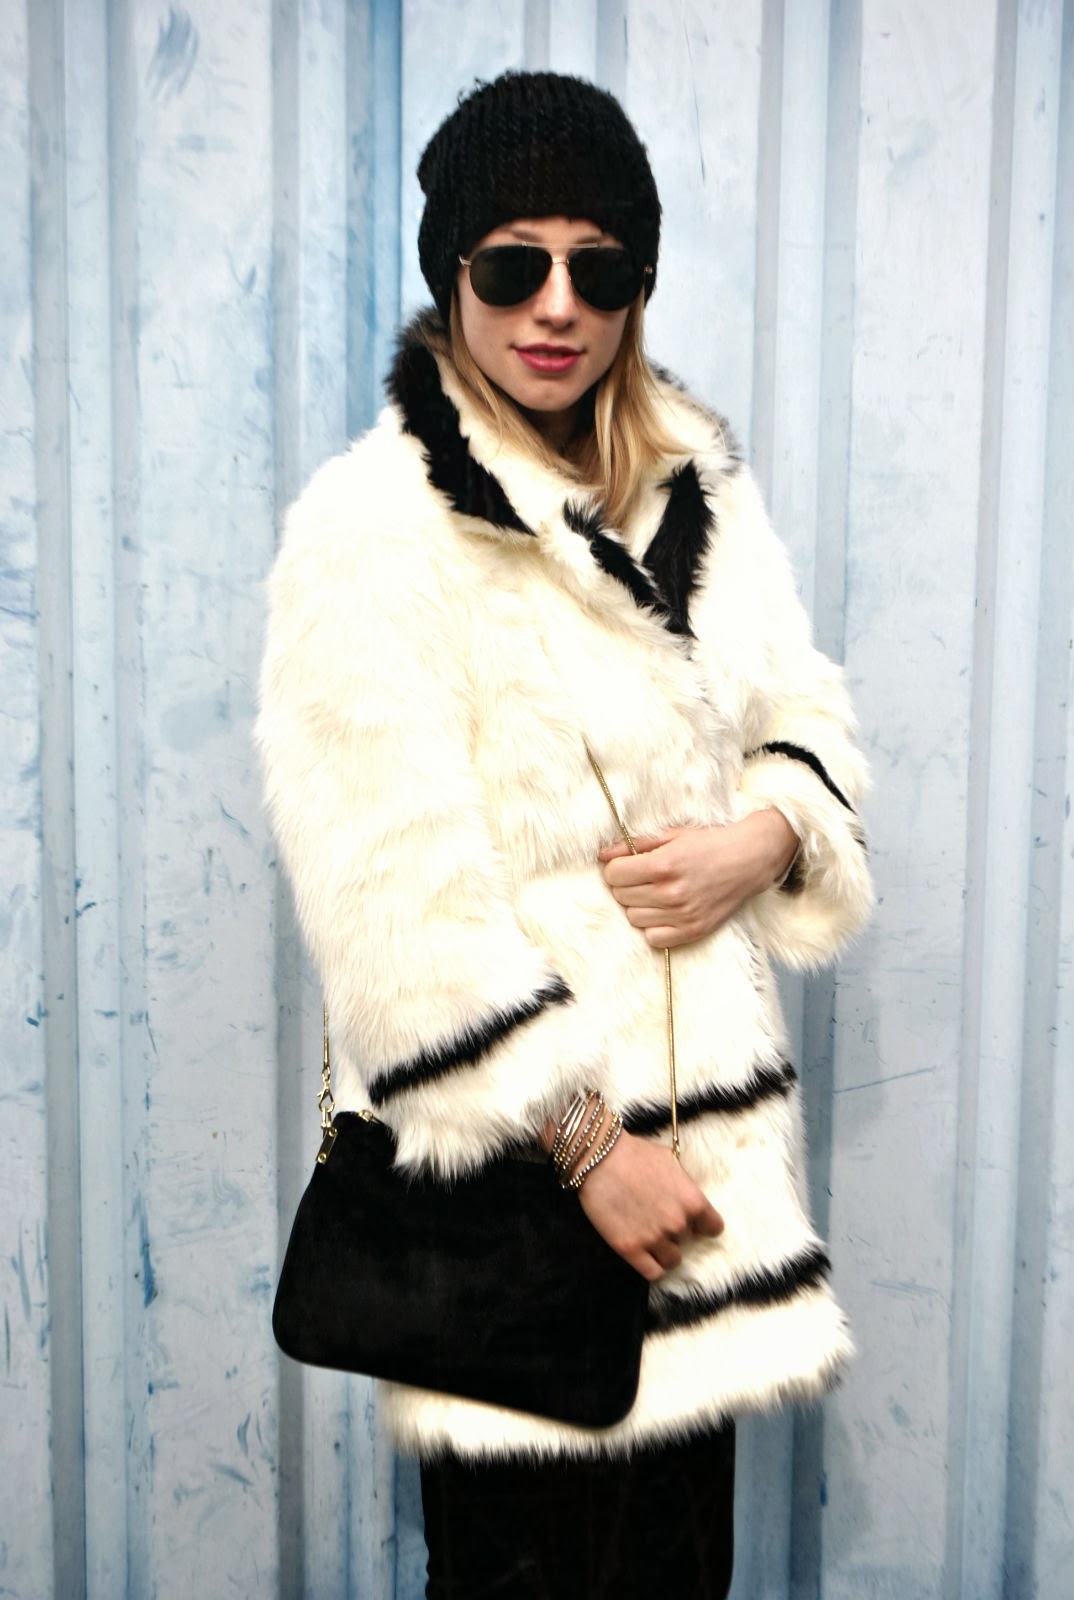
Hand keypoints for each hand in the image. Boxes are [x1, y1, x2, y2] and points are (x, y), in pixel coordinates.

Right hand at [577, 1130, 723, 1280]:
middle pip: (688, 1241)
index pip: (714, 1228)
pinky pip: (653, 1272)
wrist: (598, 1158)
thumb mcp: (671, 1162)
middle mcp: (678, 1223)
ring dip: (664, 1250)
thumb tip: (688, 1199)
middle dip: (675, 1231)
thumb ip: (684, 1187)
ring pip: (672, 1260)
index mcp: (693, 1201)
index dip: (702, 1225)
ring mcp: (654, 1238)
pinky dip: (651, 1265)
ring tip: (649, 1235)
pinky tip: (643, 1253)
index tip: (693, 1223)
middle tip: (657, 1217)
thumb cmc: (635, 1154)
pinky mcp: (630, 1249)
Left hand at [598, 809, 798, 947]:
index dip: (616, 869)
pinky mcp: (694, 930)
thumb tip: (602, 856)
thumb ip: (634, 845)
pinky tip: (663, 911)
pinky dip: (653, 926)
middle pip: (621, 897)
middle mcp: (672, 892)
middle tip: (642, 877)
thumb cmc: (709, 844)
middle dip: (626, 885)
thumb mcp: (671, 835)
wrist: (749, 860)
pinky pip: (654, 938)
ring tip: (654, 892)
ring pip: (634, 918)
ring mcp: (684, 914)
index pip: (614, 875)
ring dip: (638, 905)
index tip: (627, 865)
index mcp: (664, 865)